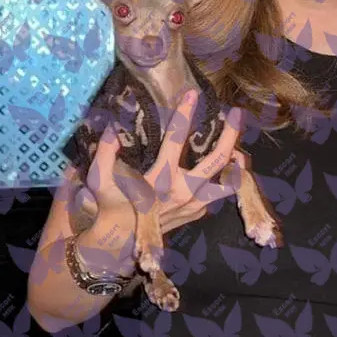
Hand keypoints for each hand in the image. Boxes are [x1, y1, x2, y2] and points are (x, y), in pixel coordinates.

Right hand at [85, 88, 244, 234]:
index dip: (185, 113)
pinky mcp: (198, 214)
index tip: (192, 93)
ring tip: (237, 146)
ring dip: (234, 163)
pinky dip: (221, 180)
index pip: (176, 140)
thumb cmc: (110, 206)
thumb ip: (105, 153)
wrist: (119, 243)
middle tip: (235, 113)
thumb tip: (113, 128)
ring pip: (228, 182)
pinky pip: (216, 194)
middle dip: (230, 134)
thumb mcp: (99, 179)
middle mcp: (184, 192)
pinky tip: (219, 168)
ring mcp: (195, 206)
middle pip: (218, 159)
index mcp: (161, 179)